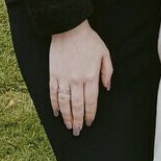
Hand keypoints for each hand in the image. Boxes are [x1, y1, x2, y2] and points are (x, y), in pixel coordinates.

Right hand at [49, 20, 112, 135]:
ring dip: (66, 117)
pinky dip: (54, 105)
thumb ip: (107, 71)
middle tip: (77, 131)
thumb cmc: (89, 40)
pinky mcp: (53, 75)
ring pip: (64, 103)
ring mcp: (63, 78)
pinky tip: (56, 113)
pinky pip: (53, 94)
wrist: (68, 28)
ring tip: (68, 126)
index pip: (91, 101)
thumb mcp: (104, 53)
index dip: (90, 114)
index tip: (89, 122)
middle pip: (77, 106)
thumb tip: (107, 88)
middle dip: (78, 121)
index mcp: (90, 76)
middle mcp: (76, 80)